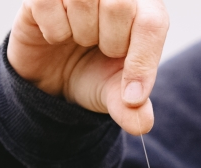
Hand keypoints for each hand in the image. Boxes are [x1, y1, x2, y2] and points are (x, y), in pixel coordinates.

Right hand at [7, 0, 168, 133]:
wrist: (53, 77)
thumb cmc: (93, 74)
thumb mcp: (115, 95)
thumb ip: (132, 107)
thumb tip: (141, 124)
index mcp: (143, 7)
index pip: (152, 23)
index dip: (143, 62)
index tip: (131, 96)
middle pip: (120, 5)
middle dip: (110, 42)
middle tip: (100, 48)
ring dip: (80, 32)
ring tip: (79, 37)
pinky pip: (48, 3)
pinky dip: (53, 29)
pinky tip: (55, 34)